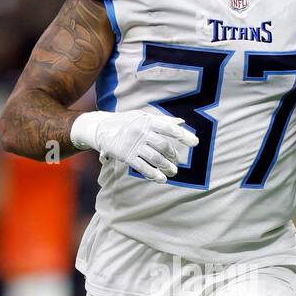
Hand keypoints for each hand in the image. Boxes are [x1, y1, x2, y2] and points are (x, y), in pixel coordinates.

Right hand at [71, 109, 197, 182]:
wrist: (101, 127)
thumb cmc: (126, 122)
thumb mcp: (142, 117)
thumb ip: (161, 120)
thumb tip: (181, 122)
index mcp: (147, 121)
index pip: (169, 128)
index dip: (183, 135)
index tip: (195, 143)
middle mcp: (141, 132)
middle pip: (163, 145)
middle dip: (173, 155)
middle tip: (177, 161)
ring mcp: (133, 144)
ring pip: (155, 157)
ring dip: (166, 166)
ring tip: (173, 172)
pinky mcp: (126, 155)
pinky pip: (142, 166)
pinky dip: (153, 174)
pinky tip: (161, 178)